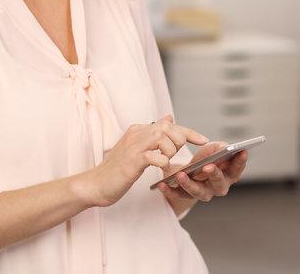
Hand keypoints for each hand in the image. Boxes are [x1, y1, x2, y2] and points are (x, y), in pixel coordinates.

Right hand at [78, 115, 207, 207]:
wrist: (95, 184)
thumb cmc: (118, 169)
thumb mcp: (136, 148)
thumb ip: (153, 134)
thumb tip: (169, 116)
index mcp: (139, 129)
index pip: (169, 124)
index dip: (189, 132)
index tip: (204, 141)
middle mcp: (136, 133)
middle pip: (169, 127)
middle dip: (179, 142)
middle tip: (174, 156)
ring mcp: (133, 146)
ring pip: (164, 138)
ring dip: (171, 153)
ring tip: (164, 163)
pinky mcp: (132, 161)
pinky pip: (156, 156)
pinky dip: (163, 163)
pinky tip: (160, 169)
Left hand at [156, 142, 247, 202]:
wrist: (188, 171)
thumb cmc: (204, 158)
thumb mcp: (211, 150)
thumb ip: (217, 148)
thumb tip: (223, 146)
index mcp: (227, 175)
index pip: (236, 170)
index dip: (240, 162)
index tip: (241, 151)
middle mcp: (216, 187)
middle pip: (219, 184)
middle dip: (215, 175)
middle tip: (208, 166)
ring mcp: (201, 193)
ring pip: (198, 192)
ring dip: (190, 184)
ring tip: (181, 174)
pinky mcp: (184, 195)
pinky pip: (177, 195)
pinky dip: (169, 190)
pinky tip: (161, 184)